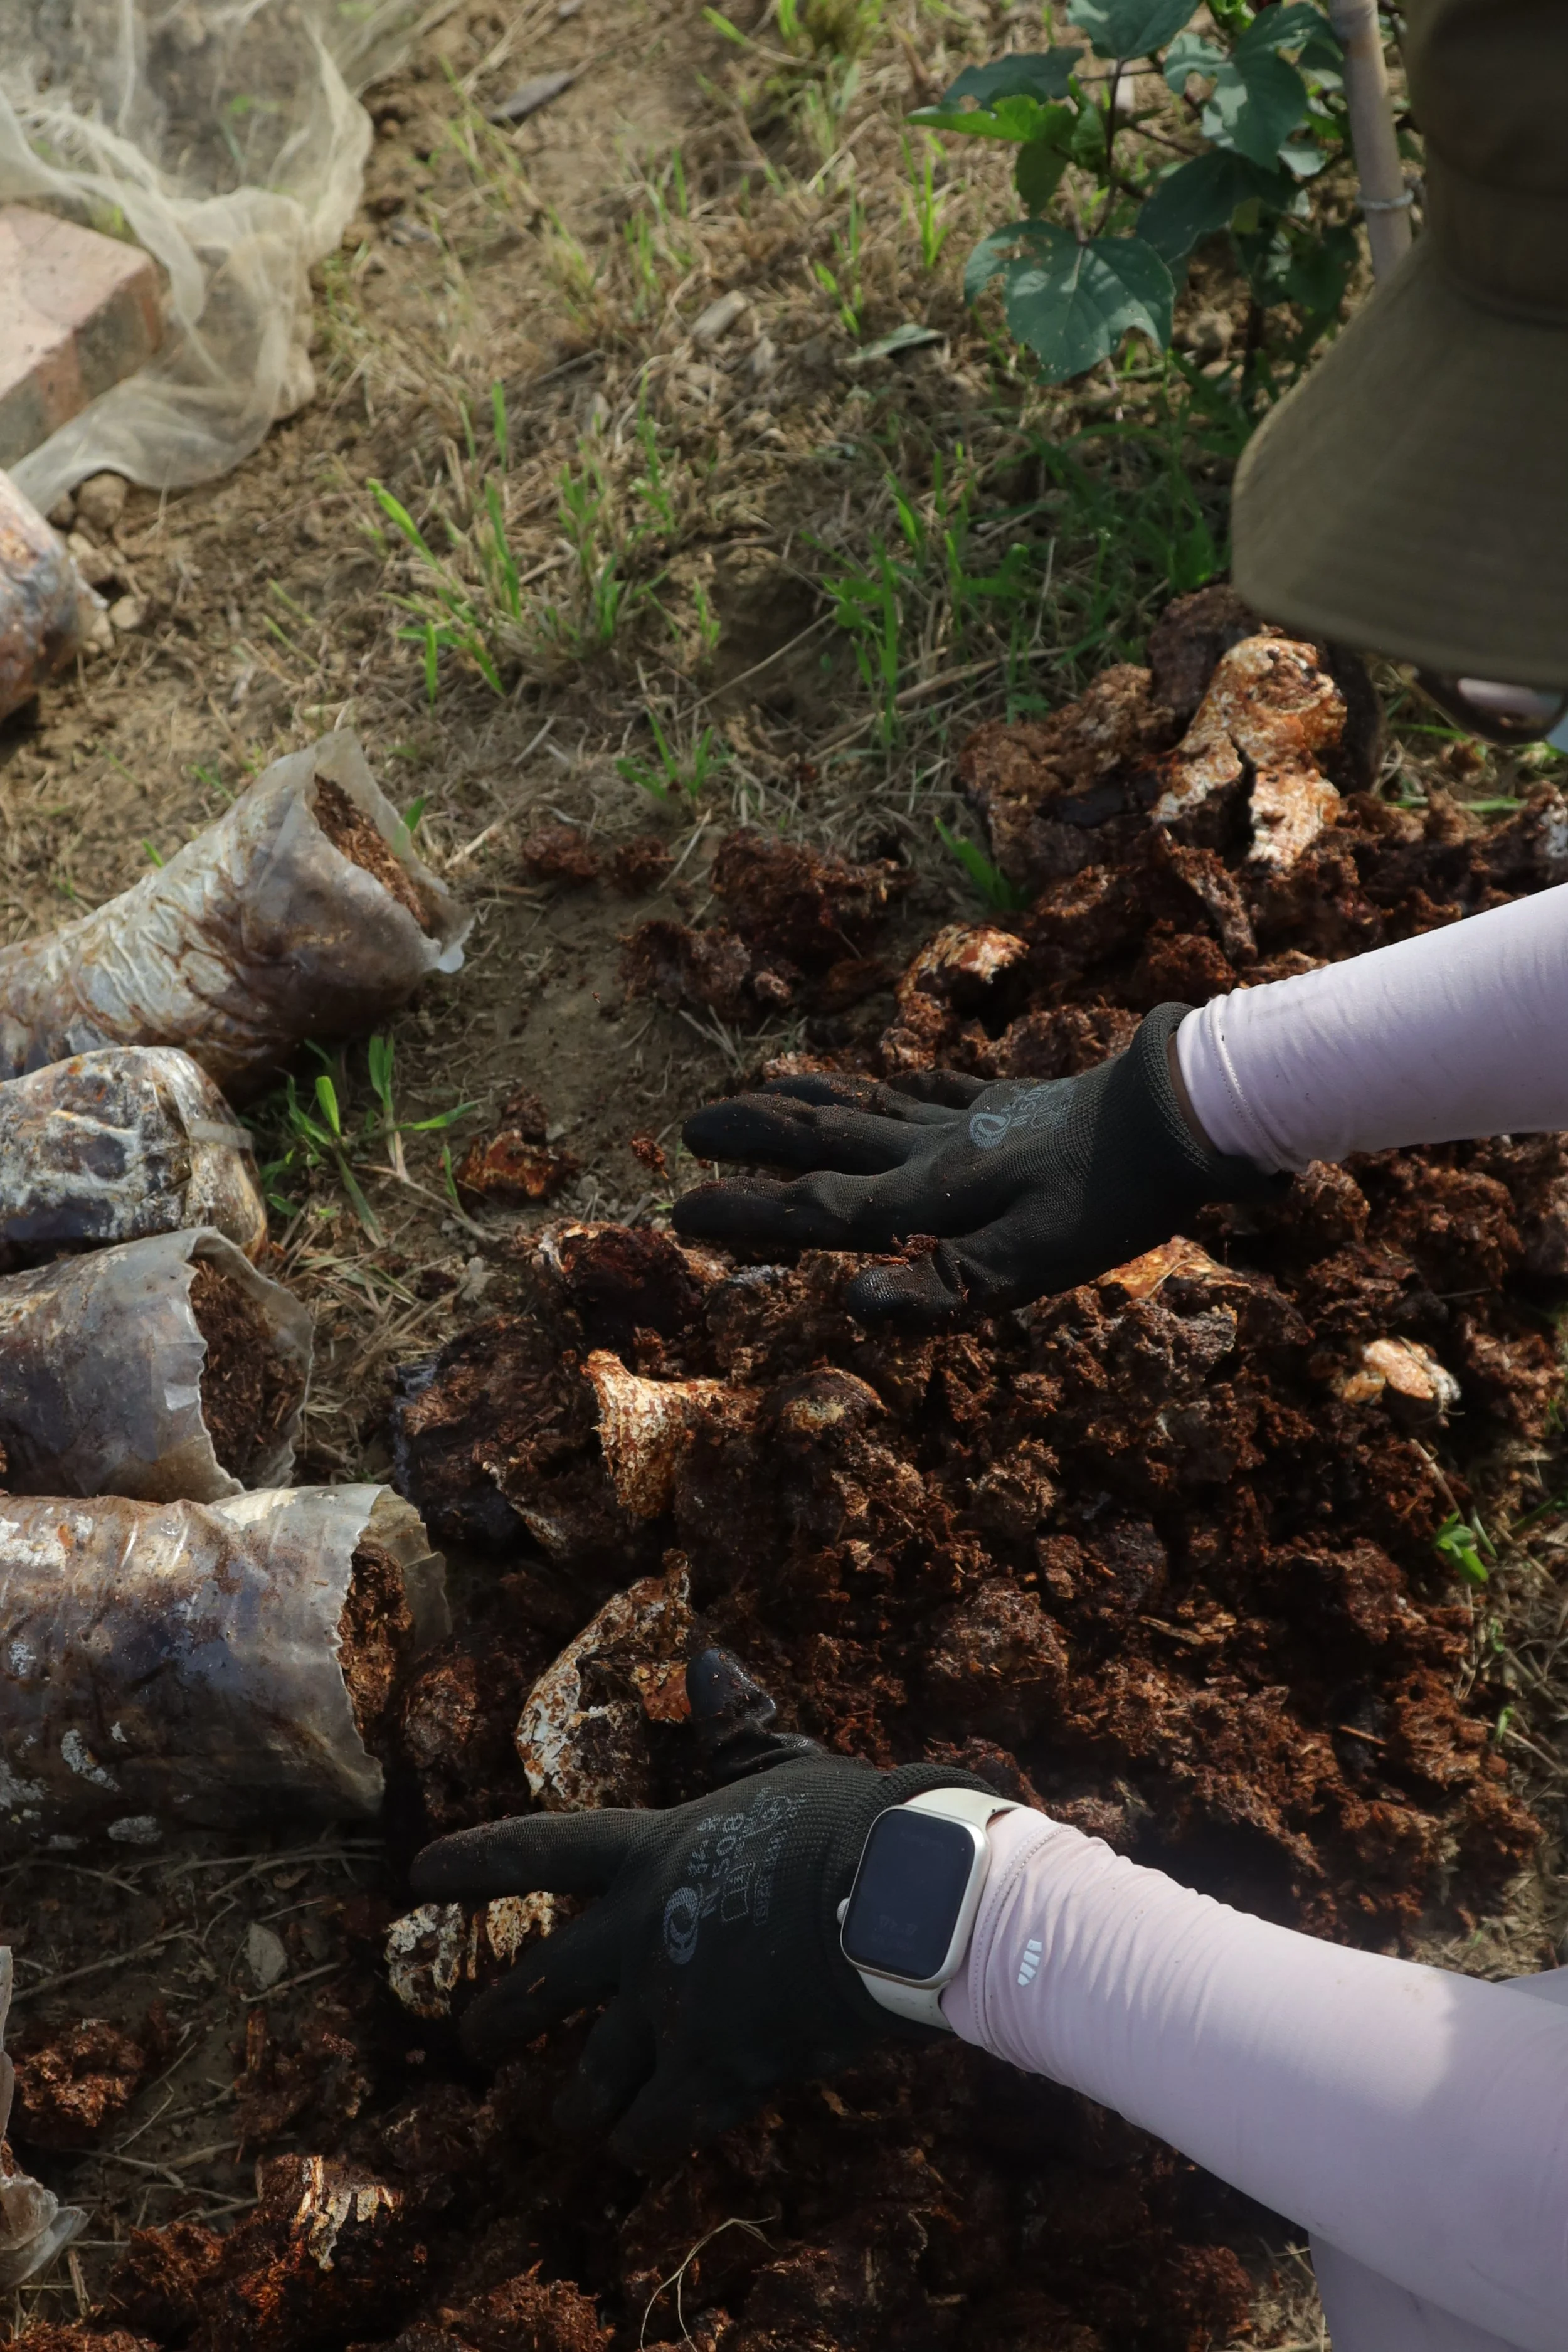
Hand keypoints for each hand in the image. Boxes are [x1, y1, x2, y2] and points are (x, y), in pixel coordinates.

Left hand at [410, 1756, 998, 2166]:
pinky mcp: (712, 2072)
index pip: (541, 1852)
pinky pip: (655, 2126)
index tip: (417, 1877)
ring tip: (570, 2120)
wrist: (894, 1900)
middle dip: (498, 2016)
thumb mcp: (783, 1762)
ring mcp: (670, 2010)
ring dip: (577, 2103)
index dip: (476, 1862)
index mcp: (651, 1852)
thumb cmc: (849, 1822)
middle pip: (541, 1986)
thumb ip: (736, 1726)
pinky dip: (642, 2139)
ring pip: (592, 2076)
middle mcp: (640, 1935)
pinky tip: (639, 2147)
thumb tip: (708, 1661)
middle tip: (471, 2040)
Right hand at [672, 1002, 1280, 1322]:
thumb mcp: (1025, 1269)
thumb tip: (852, 1307)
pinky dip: (907, 1085)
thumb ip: (939, 1291)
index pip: (816, 1208)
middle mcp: (932, 1153)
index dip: (747, 1212)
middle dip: (754, 1136)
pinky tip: (899, 1076)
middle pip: (825, 1140)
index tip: (682, 1206)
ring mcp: (973, 1123)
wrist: (1177, 1120)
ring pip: (870, 1106)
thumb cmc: (1103, 1206)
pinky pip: (942, 1091)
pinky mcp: (1015, 1105)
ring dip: (811, 1099)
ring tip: (767, 1083)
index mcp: (925, 1199)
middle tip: (692, 1124)